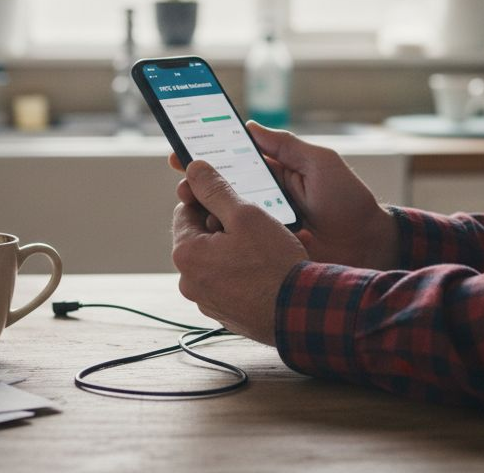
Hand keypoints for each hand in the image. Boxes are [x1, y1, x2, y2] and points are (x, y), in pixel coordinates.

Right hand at [169, 122, 397, 269]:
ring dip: (205, 209)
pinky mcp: (267, 248)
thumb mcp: (321, 163)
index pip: (235, 159)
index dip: (208, 154)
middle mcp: (265, 197)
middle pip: (223, 188)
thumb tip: (250, 126)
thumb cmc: (349, 202)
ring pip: (225, 215)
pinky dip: (222, 237)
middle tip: (182, 182)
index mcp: (276, 172)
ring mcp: (264, 224)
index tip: (182, 149)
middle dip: (198, 183)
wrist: (368, 245)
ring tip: (191, 204)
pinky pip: (238, 242)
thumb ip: (287, 145)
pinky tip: (210, 233)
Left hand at [172, 160, 306, 344]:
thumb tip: (193, 169)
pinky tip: (266, 269)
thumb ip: (215, 189)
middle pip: (200, 238)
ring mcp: (207, 301)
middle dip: (224, 226)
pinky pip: (229, 283)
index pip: (185, 212)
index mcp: (186, 254)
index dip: (208, 199)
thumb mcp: (245, 215)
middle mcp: (189, 281)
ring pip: (216, 261)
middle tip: (255, 223)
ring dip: (235, 249)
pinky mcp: (226, 314)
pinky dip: (242, 273)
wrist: (299, 312)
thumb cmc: (273, 263)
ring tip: (266, 246)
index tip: (231, 197)